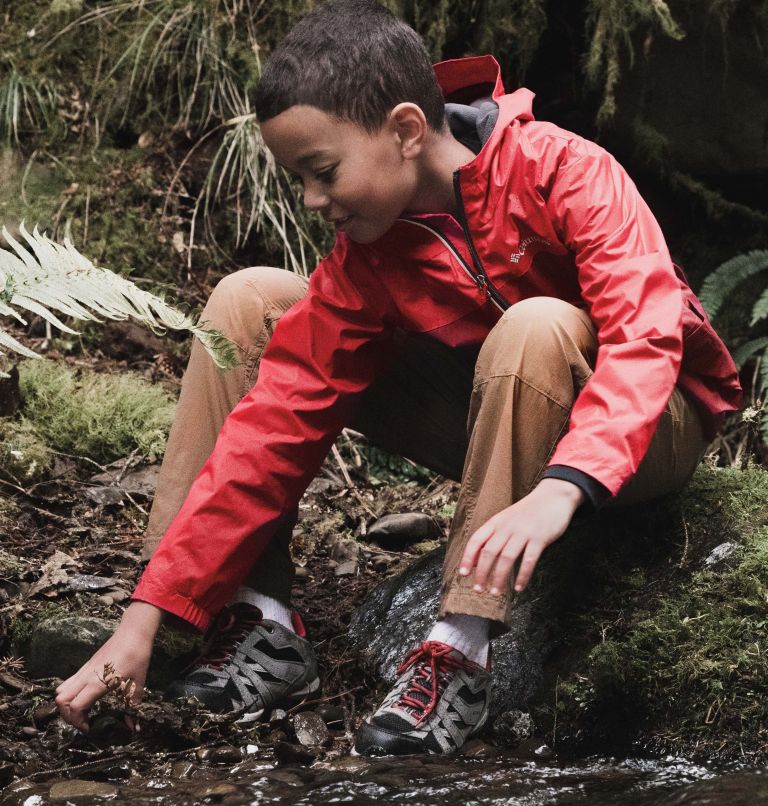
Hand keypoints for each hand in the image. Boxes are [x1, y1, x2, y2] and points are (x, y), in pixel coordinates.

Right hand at [55, 601, 162, 731]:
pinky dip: (69, 694)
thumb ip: (132, 708)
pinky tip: (84, 697)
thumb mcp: (138, 685)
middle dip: (67, 716)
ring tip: (81, 711)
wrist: (133, 633)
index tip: (90, 728)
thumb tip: (134, 729)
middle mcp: (86, 676)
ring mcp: (84, 670)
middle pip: (61, 700)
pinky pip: (69, 682)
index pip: (76, 706)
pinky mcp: (85, 665)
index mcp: (97, 683)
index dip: (78, 722)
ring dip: (65, 704)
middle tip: (82, 721)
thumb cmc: (137, 657)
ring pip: (61, 690)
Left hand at [458, 479, 583, 594]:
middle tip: (478, 590)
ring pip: (506, 558)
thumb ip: (492, 537)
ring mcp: (524, 532)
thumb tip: (475, 561)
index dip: (467, 557)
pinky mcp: (540, 538)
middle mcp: (507, 527)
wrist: (553, 496)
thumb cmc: (528, 512)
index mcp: (496, 522)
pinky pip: (529, 561)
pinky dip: (522, 576)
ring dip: (499, 578)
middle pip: (489, 552)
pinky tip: (519, 588)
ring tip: (496, 592)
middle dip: (482, 573)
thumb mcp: (506, 520)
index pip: (476, 540)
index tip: (463, 574)